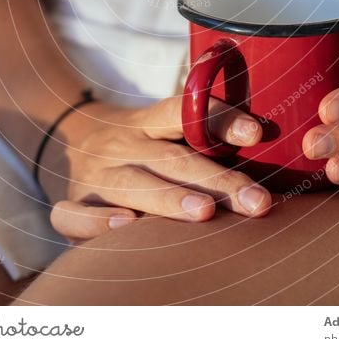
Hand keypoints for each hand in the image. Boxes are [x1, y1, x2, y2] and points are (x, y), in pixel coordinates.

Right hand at [39, 95, 271, 240]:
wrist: (69, 140)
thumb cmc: (138, 146)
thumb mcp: (162, 131)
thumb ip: (202, 137)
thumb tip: (268, 146)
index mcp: (148, 122)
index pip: (184, 112)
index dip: (220, 119)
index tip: (256, 134)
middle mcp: (122, 143)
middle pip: (172, 159)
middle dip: (217, 181)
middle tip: (256, 201)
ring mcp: (95, 173)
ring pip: (132, 185)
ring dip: (169, 199)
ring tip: (206, 213)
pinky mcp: (71, 201)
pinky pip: (73, 213)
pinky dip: (97, 221)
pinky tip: (126, 227)